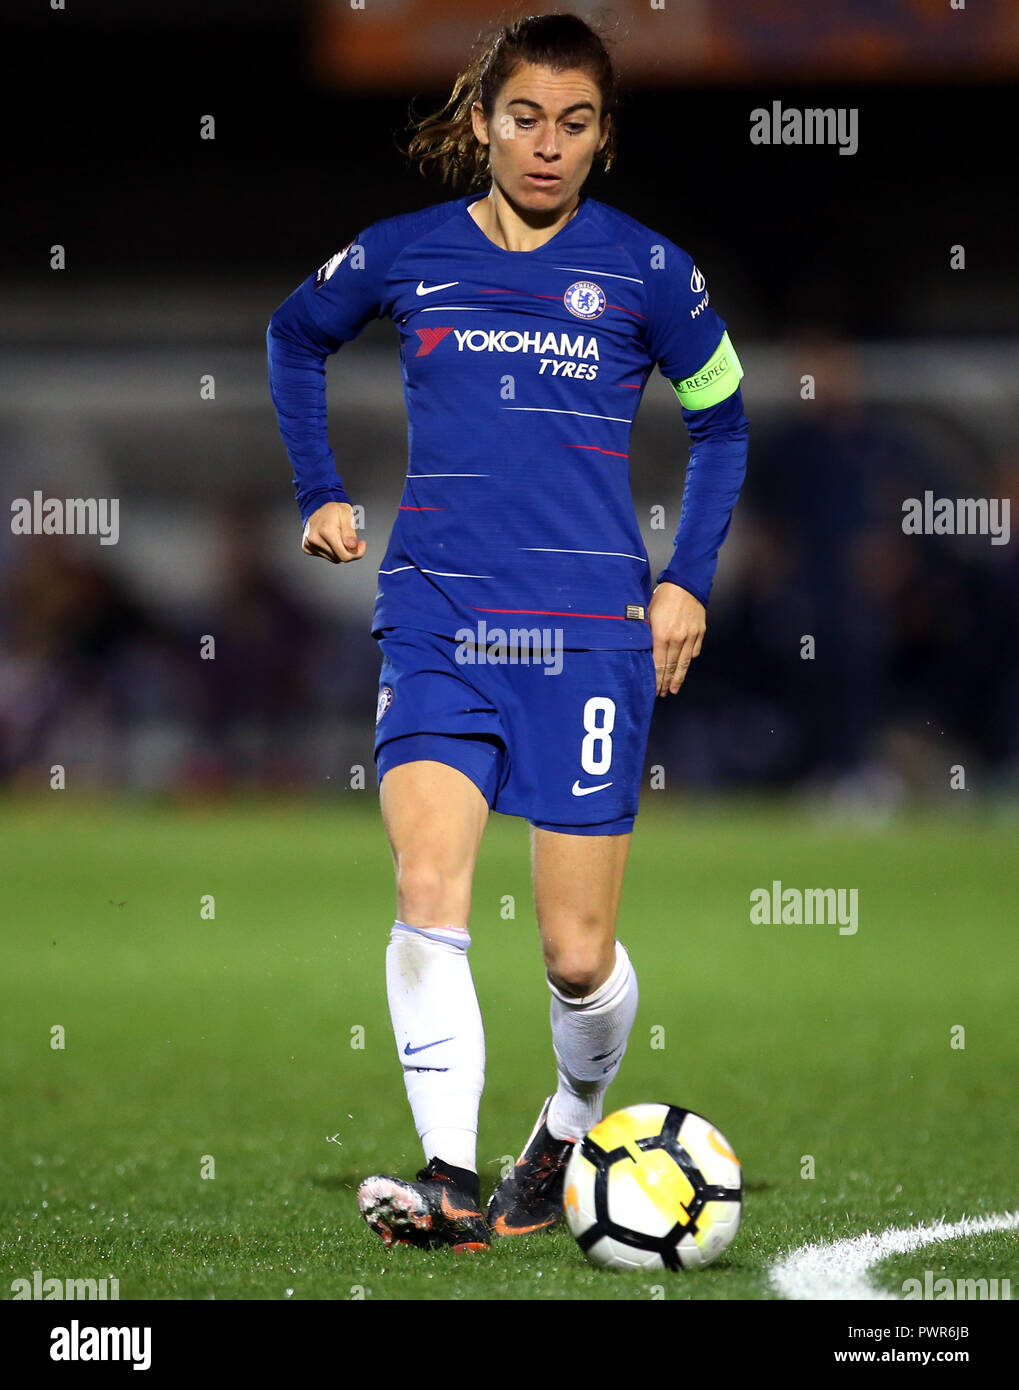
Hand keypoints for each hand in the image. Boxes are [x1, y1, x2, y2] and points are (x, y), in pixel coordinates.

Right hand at [301, 501, 365, 563]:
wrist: (318, 507)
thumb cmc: (334, 511)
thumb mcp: (347, 515)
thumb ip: (350, 532)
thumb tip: (352, 547)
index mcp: (326, 531)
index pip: (344, 556)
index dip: (357, 553)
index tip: (361, 545)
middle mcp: (315, 540)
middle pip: (339, 558)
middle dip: (349, 551)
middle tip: (351, 539)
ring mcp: (310, 545)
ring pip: (333, 559)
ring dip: (340, 551)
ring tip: (339, 537)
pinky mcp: (307, 548)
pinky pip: (326, 556)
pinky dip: (332, 551)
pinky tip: (331, 540)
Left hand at [648, 581, 705, 695]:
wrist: (686, 583)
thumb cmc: (663, 596)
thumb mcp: (648, 614)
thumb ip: (647, 634)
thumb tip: (641, 651)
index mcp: (661, 635)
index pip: (657, 664)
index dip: (655, 679)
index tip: (652, 689)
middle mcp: (677, 639)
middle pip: (671, 667)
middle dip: (665, 683)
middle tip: (661, 694)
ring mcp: (690, 637)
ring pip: (684, 663)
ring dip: (678, 678)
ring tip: (673, 689)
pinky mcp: (700, 633)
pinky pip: (694, 652)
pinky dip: (688, 661)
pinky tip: (683, 668)